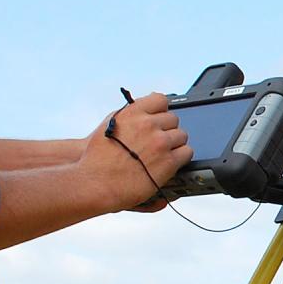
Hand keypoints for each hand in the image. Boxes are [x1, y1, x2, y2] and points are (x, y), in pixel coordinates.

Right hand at [80, 92, 191, 211]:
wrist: (96, 184)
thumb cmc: (97, 158)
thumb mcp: (108, 126)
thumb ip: (129, 115)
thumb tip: (144, 111)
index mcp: (134, 113)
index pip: (160, 100)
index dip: (161, 111)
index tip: (159, 118)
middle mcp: (148, 125)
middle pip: (173, 119)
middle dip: (167, 129)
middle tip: (159, 140)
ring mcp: (160, 143)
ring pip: (182, 135)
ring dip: (175, 143)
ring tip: (164, 153)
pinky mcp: (168, 162)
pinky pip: (186, 153)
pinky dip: (181, 157)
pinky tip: (171, 162)